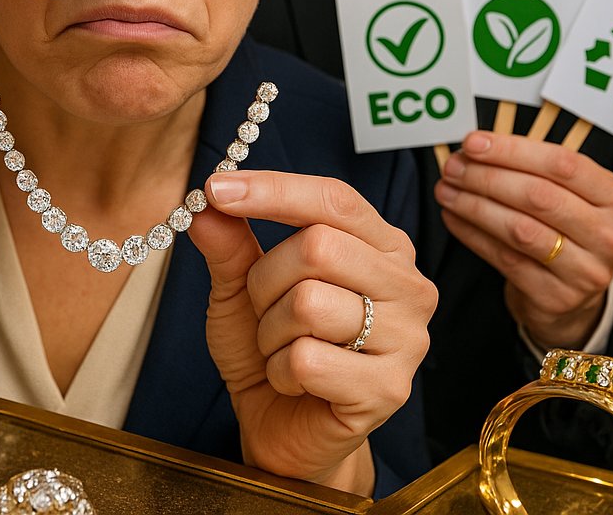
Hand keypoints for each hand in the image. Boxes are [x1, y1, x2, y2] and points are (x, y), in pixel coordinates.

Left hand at [188, 170, 435, 495]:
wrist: (282, 424)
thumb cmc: (271, 342)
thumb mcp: (241, 284)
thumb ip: (229, 242)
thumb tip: (205, 205)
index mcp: (381, 244)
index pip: (332, 198)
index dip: (273, 190)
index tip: (214, 187)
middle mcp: (406, 283)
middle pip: (318, 246)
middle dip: (265, 278)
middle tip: (261, 306)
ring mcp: (407, 338)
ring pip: (309, 303)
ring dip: (271, 328)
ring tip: (280, 345)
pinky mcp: (389, 389)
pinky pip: (307, 360)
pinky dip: (279, 369)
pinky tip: (293, 379)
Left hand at [436, 131, 612, 348]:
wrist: (572, 292)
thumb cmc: (563, 228)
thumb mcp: (565, 194)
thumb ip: (529, 168)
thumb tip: (473, 148)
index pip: (562, 164)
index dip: (512, 150)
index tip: (472, 143)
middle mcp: (609, 235)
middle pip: (538, 196)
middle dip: (486, 177)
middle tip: (453, 167)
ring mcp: (586, 270)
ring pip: (519, 228)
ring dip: (473, 205)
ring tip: (445, 190)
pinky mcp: (556, 296)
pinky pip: (504, 257)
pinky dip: (472, 233)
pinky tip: (453, 217)